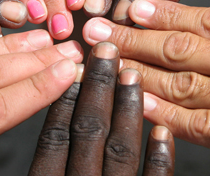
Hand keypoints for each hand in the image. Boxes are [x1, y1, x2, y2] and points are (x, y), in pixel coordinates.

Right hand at [29, 42, 174, 175]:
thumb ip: (47, 159)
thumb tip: (50, 110)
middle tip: (106, 51)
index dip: (63, 98)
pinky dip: (159, 156)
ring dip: (127, 108)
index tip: (71, 65)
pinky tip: (162, 130)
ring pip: (120, 149)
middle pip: (88, 131)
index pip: (54, 136)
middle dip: (98, 86)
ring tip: (132, 75)